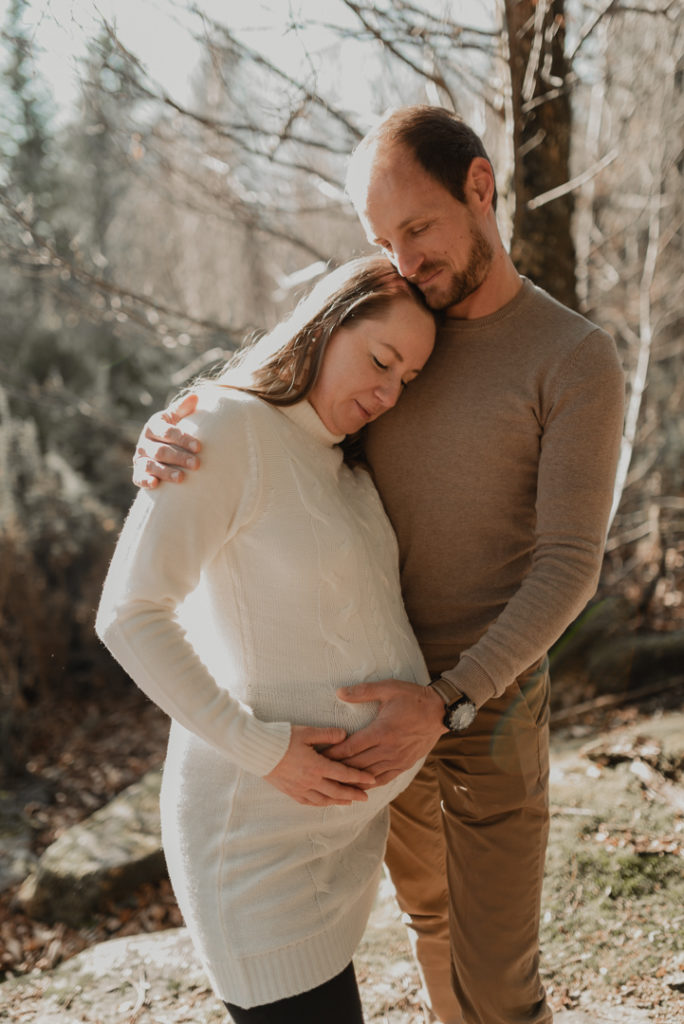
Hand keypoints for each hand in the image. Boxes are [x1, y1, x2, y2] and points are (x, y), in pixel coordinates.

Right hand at [132, 393, 201, 488]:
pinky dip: (145, 480)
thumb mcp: (175, 419)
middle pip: (161, 451)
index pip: (167, 432)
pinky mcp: (137, 472)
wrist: (157, 448)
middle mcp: (144, 442)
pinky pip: (139, 477)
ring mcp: (139, 458)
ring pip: (151, 465)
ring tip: (182, 478)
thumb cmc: (171, 432)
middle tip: (197, 464)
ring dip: (166, 472)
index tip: (199, 447)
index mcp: (153, 426)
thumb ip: (183, 409)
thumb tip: (195, 396)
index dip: (182, 439)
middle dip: (179, 457)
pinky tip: (155, 484)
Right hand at [264, 725, 376, 805]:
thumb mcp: (307, 732)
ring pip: (324, 799)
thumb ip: (328, 734)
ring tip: (349, 802)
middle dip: (353, 794)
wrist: (257, 750)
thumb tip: (345, 735)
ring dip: (338, 801)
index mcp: (317, 765)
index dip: (359, 778)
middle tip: (365, 797)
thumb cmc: (281, 738)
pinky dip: (320, 804)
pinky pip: (309, 802)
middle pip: (337, 791)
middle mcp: (310, 781)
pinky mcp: (290, 791)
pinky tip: (325, 802)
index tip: (372, 780)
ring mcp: (299, 788)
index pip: (344, 774)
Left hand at [324, 680, 445, 784]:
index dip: (333, 753)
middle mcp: (388, 749)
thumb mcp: (388, 688)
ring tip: (334, 781)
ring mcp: (397, 760)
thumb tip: (339, 693)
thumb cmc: (412, 698)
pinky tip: (358, 786)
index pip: (351, 748)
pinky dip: (369, 784)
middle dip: (337, 768)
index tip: (318, 756)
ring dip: (351, 779)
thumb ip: (362, 691)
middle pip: (356, 764)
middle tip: (319, 771)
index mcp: (382, 731)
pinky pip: (383, 779)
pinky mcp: (404, 765)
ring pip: (368, 775)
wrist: (440, 711)